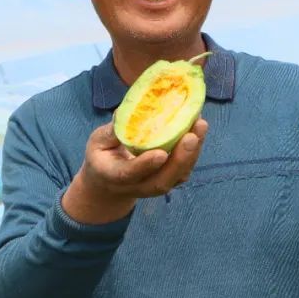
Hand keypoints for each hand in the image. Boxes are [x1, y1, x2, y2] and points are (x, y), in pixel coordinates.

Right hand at [62, 118, 208, 224]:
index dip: (145, 165)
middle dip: (179, 159)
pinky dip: (195, 148)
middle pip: (162, 180)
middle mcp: (139, 186)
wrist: (110, 183)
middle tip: (191, 136)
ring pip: (178, 175)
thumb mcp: (97, 142)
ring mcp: (157, 184)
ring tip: (200, 125)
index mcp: (115, 176)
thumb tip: (127, 111)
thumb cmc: (103, 156)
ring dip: (193, 152)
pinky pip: (185, 167)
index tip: (160, 153)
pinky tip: (199, 126)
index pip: (130, 174)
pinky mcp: (171, 179)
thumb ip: (111, 132)